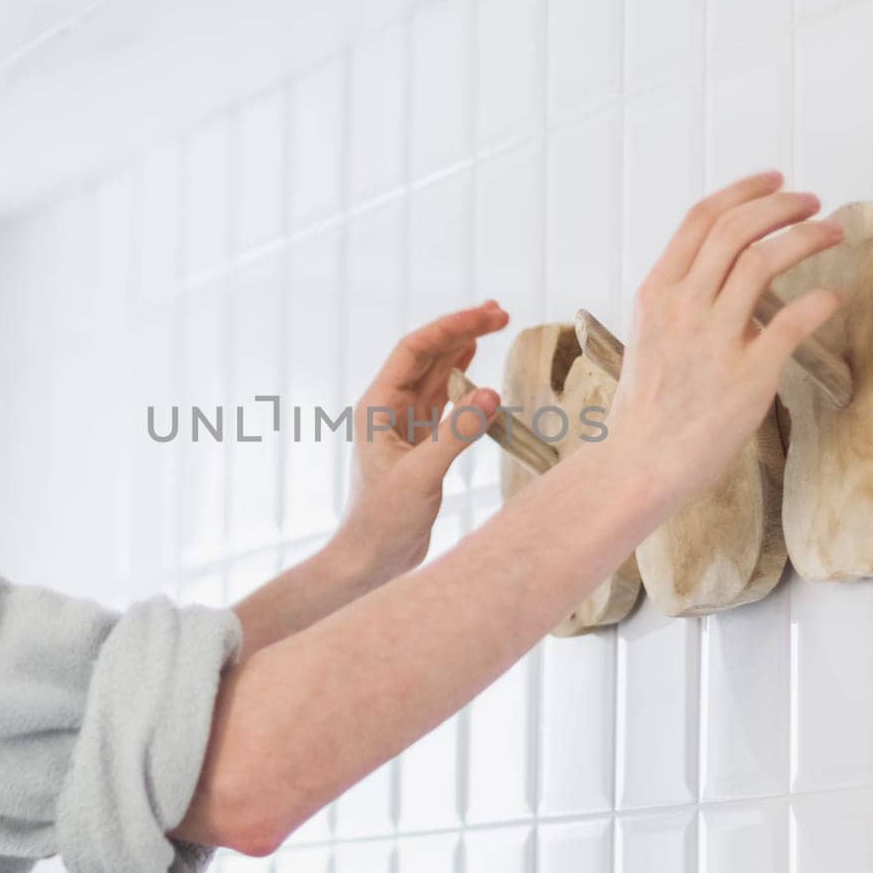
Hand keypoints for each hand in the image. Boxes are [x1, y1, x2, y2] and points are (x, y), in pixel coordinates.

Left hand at [328, 301, 510, 587]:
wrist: (371, 560)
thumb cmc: (384, 521)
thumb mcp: (422, 476)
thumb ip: (457, 434)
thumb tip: (492, 394)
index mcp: (377, 407)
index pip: (415, 350)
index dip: (451, 328)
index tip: (487, 316)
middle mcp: (388, 409)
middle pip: (427, 356)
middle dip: (462, 331)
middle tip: (501, 313)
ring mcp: (403, 425)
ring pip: (436, 375)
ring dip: (463, 350)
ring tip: (493, 325)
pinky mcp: (419, 444)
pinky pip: (442, 401)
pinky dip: (462, 382)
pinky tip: (477, 368)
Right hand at [605, 169, 843, 509]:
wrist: (641, 463)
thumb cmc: (649, 407)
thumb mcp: (649, 336)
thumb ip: (681, 299)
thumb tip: (725, 272)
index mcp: (656, 292)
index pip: (701, 219)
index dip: (744, 191)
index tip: (775, 181)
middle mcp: (682, 307)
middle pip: (736, 230)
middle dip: (781, 205)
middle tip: (812, 202)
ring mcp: (713, 339)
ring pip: (764, 261)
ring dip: (806, 237)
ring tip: (831, 232)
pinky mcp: (747, 374)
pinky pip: (793, 322)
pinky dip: (821, 300)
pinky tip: (835, 296)